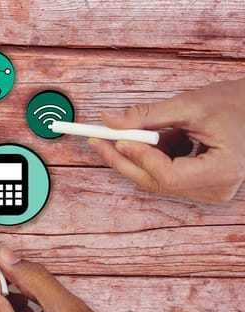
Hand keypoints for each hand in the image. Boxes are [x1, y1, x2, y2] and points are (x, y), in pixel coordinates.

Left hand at [89, 78, 244, 201]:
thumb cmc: (236, 103)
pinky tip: (171, 134)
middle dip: (124, 160)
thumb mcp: (190, 105)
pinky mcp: (203, 185)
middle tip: (98, 141)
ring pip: (159, 178)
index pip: (168, 175)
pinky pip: (168, 174)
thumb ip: (147, 116)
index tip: (115, 138)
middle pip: (158, 182)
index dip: (139, 157)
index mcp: (223, 170)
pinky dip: (158, 154)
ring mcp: (211, 190)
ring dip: (143, 154)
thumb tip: (109, 121)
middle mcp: (218, 188)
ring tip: (151, 127)